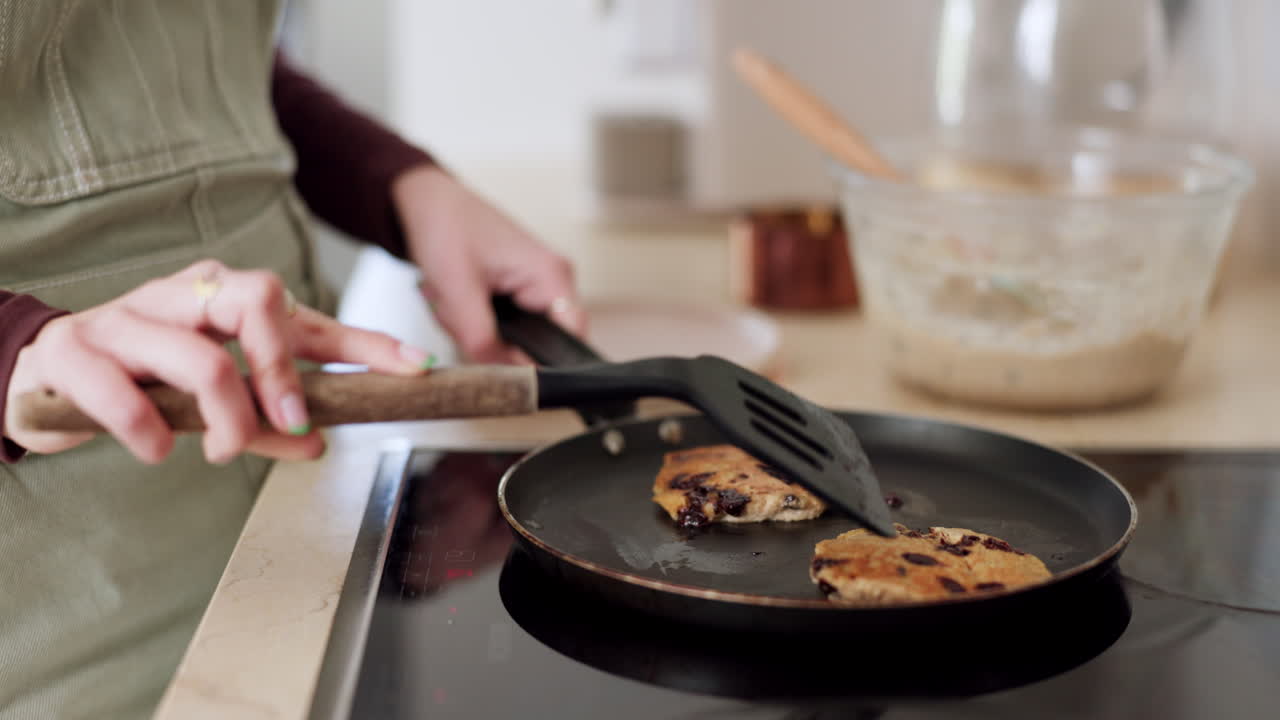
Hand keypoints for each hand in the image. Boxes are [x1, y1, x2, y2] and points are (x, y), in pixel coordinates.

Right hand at [4, 260, 434, 464]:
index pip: (307, 316)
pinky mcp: (75, 353)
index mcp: (224, 298)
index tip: (415, 367)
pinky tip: (158, 450)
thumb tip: (320, 442)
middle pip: (257, 300)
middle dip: (286, 370)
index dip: (366, 342)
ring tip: (226, 453)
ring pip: (200, 357)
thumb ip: (268, 415)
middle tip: (293, 422)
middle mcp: (183, 295)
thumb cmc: (145, 376)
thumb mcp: (215, 393)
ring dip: (228, 419)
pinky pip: (123, 391)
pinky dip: (149, 430)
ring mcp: (128, 317)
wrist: (44, 369)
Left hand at [392, 165, 585, 362]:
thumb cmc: (446, 224)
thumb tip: (502, 376)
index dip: (544, 363)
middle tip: (459, 315)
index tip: (508, 370)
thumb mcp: (457, 286)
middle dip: (495, 342)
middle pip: (538, 345)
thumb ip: (481, 337)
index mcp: (551, 275)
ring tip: (453, 301)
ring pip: (516, 340)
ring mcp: (536, 289)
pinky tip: (458, 302)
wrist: (427, 202)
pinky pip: (504, 329)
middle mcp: (552, 282)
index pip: (571, 338)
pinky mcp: (518, 293)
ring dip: (479, 331)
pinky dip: (476, 322)